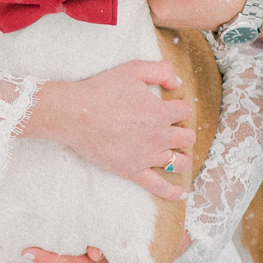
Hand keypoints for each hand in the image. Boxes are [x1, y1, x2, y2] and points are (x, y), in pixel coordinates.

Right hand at [23, 60, 194, 198]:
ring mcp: (147, 156)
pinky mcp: (133, 171)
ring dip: (182, 157)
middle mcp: (158, 136)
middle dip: (182, 131)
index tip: (170, 108)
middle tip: (171, 129)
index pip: (185, 111)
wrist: (75, 114)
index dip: (179, 108)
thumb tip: (178, 83)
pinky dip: (173, 192)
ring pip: (179, 162)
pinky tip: (181, 193)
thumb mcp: (134, 69)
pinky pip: (159, 186)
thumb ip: (161, 71)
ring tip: (177, 155)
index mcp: (161, 112)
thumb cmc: (101, 90)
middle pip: (187, 137)